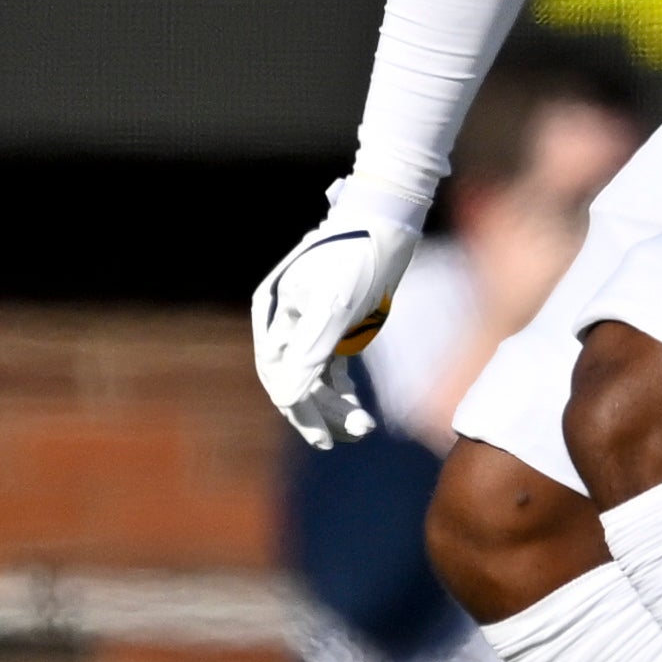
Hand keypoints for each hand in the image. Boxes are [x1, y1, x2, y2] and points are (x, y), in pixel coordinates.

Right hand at [248, 185, 425, 449]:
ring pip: (315, 380)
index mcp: (273, 313)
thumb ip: (309, 352)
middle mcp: (285, 321)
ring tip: (363, 429)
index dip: (298, 410)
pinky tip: (360, 413)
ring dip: (335, 407)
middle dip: (320, 412)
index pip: (278, 374)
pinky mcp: (335, 327)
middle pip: (294, 381)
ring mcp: (310, 325)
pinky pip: (332, 372)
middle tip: (351, 436)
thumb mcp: (334, 306)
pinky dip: (343, 394)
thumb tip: (288, 398)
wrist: (388, 223)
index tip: (322, 438)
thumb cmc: (357, 257)